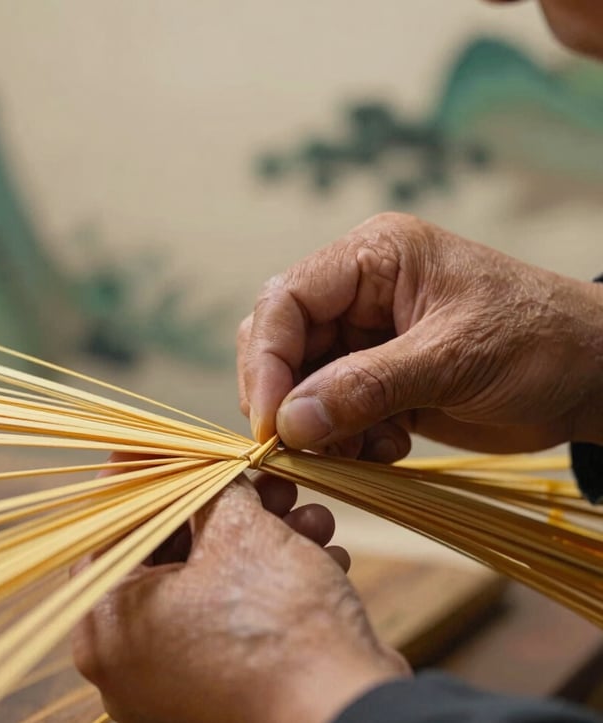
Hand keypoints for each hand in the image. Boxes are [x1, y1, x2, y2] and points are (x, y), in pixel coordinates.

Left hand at [72, 477, 408, 722]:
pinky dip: (270, 581)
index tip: (170, 444)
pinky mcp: (224, 687)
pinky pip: (234, 617)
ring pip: (212, 582)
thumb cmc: (281, 627)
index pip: (116, 527)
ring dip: (262, 538)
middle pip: (171, 554)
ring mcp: (178, 681)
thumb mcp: (240, 533)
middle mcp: (133, 661)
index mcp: (112, 624)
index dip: (149, 476)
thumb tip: (200, 465)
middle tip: (261, 477)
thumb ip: (208, 490)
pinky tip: (318, 550)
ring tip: (307, 511)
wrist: (352, 715)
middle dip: (226, 506)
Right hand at [237, 212, 602, 459]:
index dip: (267, 360)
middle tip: (305, 448)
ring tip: (367, 450)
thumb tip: (291, 424)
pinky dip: (347, 441)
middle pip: (283, 343)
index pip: (286, 300)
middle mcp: (358, 293)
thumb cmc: (540, 342)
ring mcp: (366, 339)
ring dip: (321, 428)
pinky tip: (390, 450)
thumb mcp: (453, 358)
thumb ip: (367, 387)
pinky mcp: (378, 380)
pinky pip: (333, 413)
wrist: (596, 377)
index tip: (274, 422)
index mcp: (372, 258)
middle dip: (290, 399)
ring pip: (303, 385)